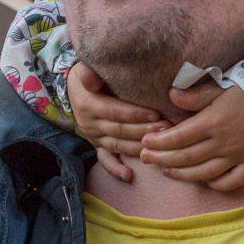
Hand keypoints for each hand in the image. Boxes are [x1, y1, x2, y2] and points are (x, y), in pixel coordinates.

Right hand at [68, 62, 168, 182]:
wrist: (76, 87)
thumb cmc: (91, 72)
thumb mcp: (86, 67)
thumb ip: (92, 72)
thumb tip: (89, 76)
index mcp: (88, 104)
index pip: (114, 111)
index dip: (135, 114)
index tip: (156, 114)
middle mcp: (90, 123)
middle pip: (120, 130)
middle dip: (144, 131)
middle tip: (166, 129)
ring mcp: (94, 136)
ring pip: (118, 145)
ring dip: (139, 147)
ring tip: (160, 145)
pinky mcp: (97, 144)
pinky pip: (105, 159)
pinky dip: (115, 169)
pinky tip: (128, 176)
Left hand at [137, 83, 243, 190]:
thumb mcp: (220, 86)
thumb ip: (195, 95)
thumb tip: (171, 95)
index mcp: (212, 122)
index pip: (178, 137)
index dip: (158, 142)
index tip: (145, 143)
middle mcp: (223, 142)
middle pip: (186, 158)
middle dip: (162, 159)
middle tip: (146, 159)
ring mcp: (238, 156)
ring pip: (205, 173)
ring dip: (182, 174)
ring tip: (166, 171)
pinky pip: (233, 181)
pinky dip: (217, 185)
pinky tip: (204, 181)